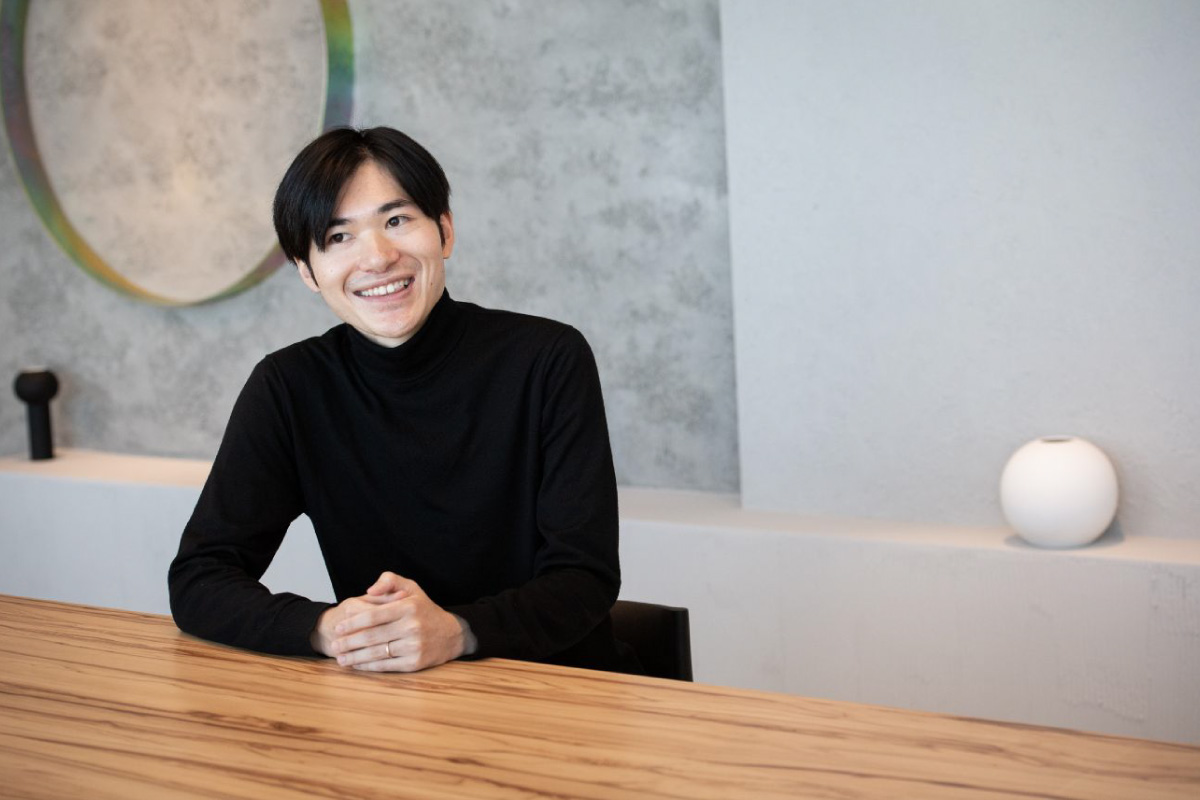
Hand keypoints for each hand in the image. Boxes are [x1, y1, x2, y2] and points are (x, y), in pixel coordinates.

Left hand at [321, 572, 466, 672]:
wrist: (451, 634)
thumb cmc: (425, 610)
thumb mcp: (411, 588)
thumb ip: (389, 581)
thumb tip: (369, 590)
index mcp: (408, 607)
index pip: (373, 616)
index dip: (353, 623)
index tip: (339, 627)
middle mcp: (412, 627)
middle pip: (371, 636)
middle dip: (349, 642)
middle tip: (334, 644)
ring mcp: (414, 646)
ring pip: (376, 653)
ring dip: (354, 657)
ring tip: (340, 658)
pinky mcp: (415, 663)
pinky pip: (386, 665)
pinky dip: (368, 666)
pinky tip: (356, 665)